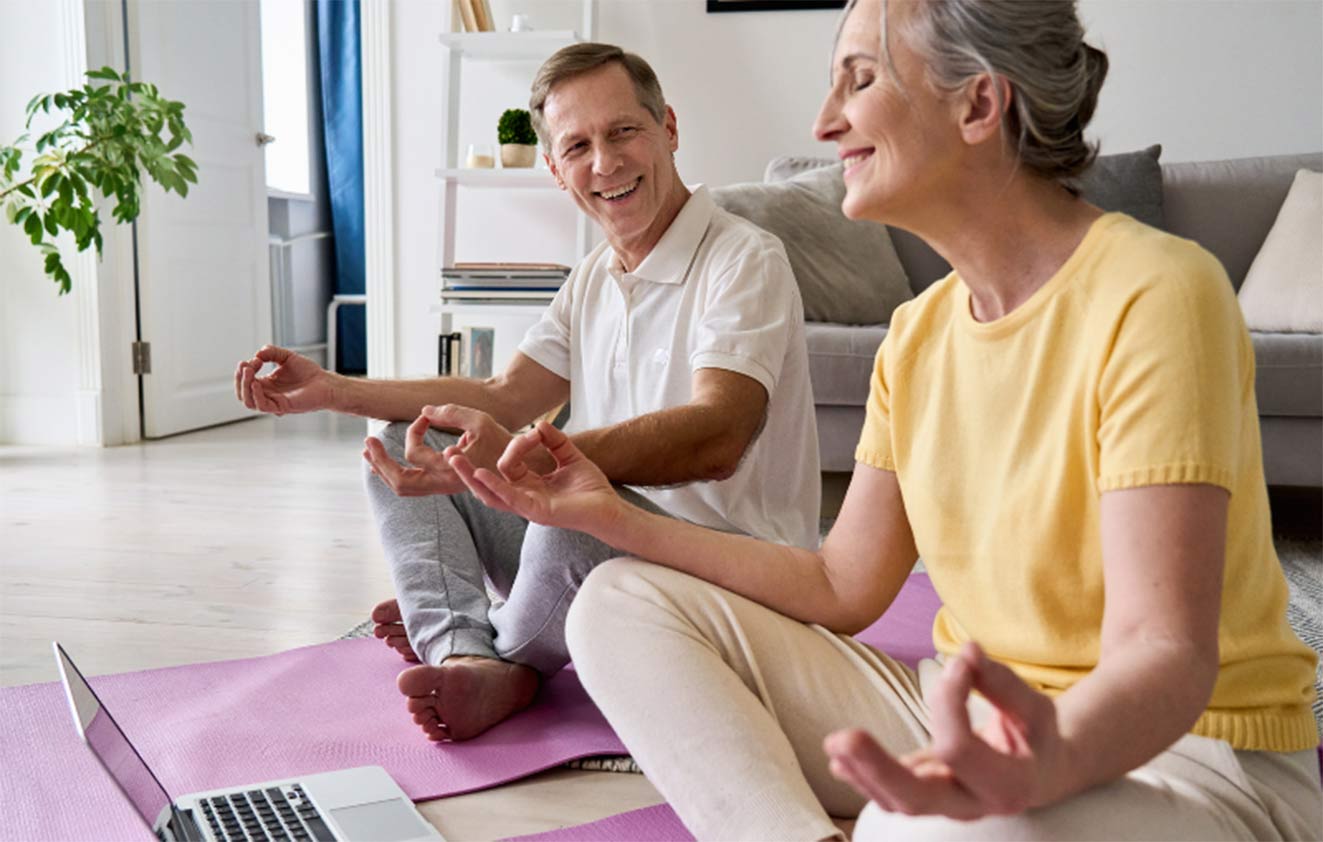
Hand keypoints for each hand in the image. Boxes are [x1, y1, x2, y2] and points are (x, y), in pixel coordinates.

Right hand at [234, 345, 333, 414]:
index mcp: (266, 384)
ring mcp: (274, 401)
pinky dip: (256, 395)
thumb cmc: (308, 372)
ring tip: (248, 372)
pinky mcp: (282, 407)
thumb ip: (271, 352)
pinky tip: (256, 383)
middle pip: (242, 393)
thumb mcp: (286, 357)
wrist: (325, 382)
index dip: (245, 369)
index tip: (256, 359)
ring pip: (249, 401)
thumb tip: (257, 354)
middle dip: (239, 378)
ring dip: (244, 386)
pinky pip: (262, 406)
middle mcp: (268, 394)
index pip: (246, 381)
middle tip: (244, 365)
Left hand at [363, 404, 520, 497]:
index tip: (425, 418)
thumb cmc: (502, 443)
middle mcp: (444, 483)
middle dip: (380, 462)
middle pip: (400, 483)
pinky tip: (385, 460)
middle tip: (368, 443)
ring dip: (383, 470)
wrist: (520, 468)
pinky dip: (394, 473)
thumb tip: (424, 411)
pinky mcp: (443, 485)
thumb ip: (450, 412)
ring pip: (403, 488)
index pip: (415, 453)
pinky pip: (412, 485)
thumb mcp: (479, 419)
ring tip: (369, 452)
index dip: (413, 431)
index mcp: (450, 469)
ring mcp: (443, 487)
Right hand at [447, 420, 622, 535]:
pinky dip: (493, 485)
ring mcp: (526, 506)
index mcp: (528, 485)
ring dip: (469, 476)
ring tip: (452, 459)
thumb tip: (539, 424)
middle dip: (466, 468)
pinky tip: (480, 473)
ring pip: (489, 493)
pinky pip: (508, 498)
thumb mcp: (570, 456)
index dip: (516, 445)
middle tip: (447, 451)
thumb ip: (554, 441)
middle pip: (486, 482)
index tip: (537, 431)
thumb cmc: (591, 487)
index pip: (507, 463)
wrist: (610, 507)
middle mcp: (522, 496)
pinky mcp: (535, 512)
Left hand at [824, 642, 1065, 819]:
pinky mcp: (929, 797)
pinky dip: (864, 779)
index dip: (950, 701)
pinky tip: (839, 761)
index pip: (958, 748)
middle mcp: (975, 805)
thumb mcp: (1032, 707)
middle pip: (917, 799)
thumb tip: (967, 651)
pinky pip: (893, 797)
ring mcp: (948, 806)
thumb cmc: (1036, 735)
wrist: (1042, 772)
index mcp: (1009, 785)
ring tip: (834, 745)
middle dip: (877, 769)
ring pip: (897, 804)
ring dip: (862, 774)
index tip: (958, 662)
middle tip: (842, 738)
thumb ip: (999, 682)